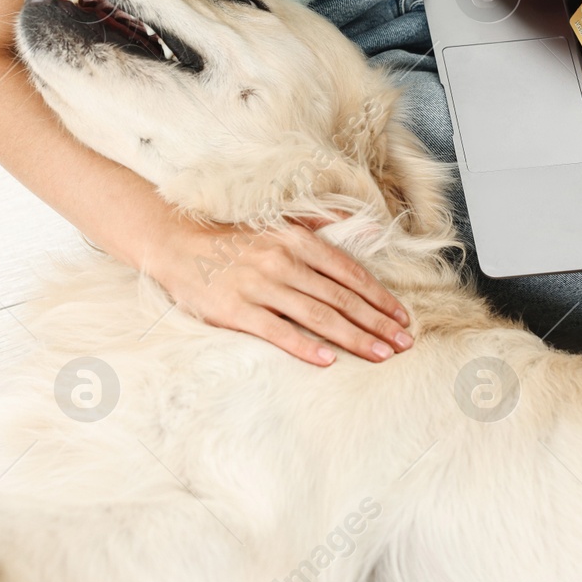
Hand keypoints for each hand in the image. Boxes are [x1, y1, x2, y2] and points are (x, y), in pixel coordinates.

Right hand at [147, 216, 412, 365]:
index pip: (350, 273)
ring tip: (381, 354)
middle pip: (341, 298)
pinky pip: (279, 332)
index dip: (380, 297)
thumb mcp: (277, 222)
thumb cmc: (231, 239)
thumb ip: (318, 223)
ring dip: (355, 337)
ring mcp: (261, 286)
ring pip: (319, 316)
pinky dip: (306, 346)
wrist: (177, 246)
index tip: (402, 317)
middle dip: (378, 322)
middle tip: (404, 343)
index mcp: (297, 240)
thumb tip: (356, 221)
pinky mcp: (237, 310)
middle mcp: (283, 261)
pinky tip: (330, 360)